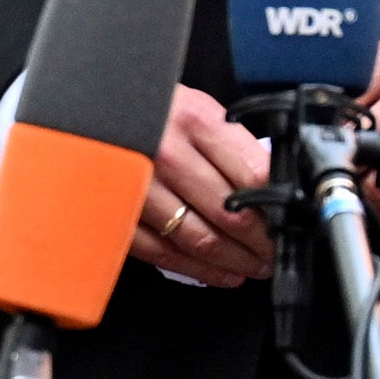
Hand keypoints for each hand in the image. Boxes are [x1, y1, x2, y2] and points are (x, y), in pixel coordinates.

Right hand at [131, 84, 276, 287]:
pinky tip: (218, 273)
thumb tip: (272, 187)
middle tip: (274, 252)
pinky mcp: (116, 211)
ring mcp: (138, 185)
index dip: (279, 209)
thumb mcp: (194, 105)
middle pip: (230, 213)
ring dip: (234, 261)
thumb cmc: (146, 106)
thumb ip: (231, 142)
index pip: (254, 176)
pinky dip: (195, 269)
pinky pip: (161, 251)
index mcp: (193, 119)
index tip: (289, 224)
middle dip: (262, 243)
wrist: (90, 106)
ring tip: (253, 266)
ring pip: (198, 239)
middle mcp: (165, 152)